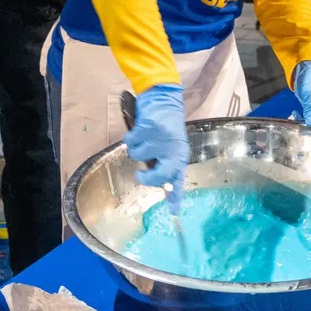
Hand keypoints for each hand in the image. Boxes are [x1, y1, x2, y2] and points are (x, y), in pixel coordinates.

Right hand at [126, 85, 189, 199]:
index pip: (178, 180)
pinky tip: (138, 129)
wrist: (164, 97)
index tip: (174, 214)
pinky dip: (130, 137)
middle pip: (158, 176)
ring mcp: (161, 139)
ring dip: (136, 148)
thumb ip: (167, 162)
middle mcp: (173, 149)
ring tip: (144, 137)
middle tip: (140, 175)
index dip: (175, 198)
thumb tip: (163, 185)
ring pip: (137, 156)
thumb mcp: (172, 145)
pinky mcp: (148, 128)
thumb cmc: (167, 124)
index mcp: (180, 154)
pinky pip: (130, 142)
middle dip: (146, 178)